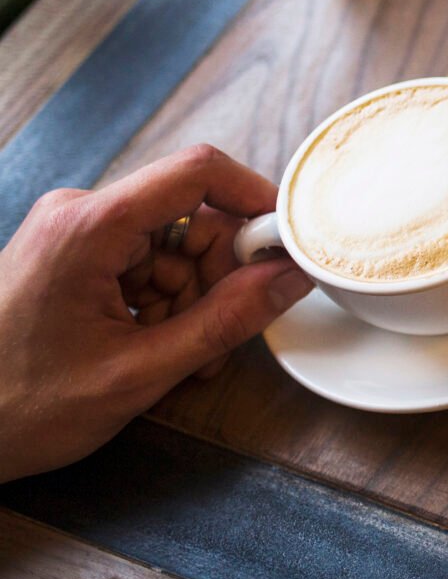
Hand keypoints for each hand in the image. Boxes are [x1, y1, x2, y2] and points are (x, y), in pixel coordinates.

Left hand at [0, 145, 313, 482]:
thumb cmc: (18, 406)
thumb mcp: (140, 372)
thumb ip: (225, 320)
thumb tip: (289, 277)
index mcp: (88, 227)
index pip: (197, 171)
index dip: (254, 199)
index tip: (284, 243)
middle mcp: (77, 214)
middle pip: (190, 217)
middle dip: (217, 276)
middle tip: (219, 338)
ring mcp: (71, 234)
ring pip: (173, 246)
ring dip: (191, 300)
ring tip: (176, 360)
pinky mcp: (70, 256)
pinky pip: (144, 263)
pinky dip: (163, 305)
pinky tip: (153, 349)